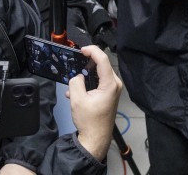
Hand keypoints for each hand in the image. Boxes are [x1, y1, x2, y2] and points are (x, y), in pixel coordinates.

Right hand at [66, 45, 122, 161]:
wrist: (96, 138)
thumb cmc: (89, 121)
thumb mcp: (77, 100)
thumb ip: (76, 82)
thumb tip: (77, 77)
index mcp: (110, 84)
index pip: (103, 59)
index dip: (92, 51)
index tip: (81, 50)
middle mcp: (114, 84)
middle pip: (101, 65)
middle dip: (86, 64)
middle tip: (75, 65)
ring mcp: (113, 89)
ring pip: (98, 74)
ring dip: (85, 76)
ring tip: (73, 85)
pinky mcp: (109, 94)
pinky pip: (98, 82)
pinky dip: (87, 83)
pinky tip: (75, 93)